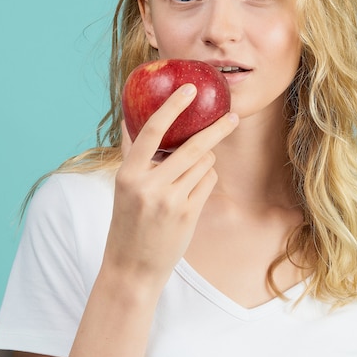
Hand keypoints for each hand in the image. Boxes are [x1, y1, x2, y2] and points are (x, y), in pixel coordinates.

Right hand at [103, 83, 238, 289]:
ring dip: (206, 160)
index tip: (189, 89)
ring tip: (192, 171)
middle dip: (217, 129)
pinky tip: (194, 188)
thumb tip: (132, 119)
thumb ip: (132, 154)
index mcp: (128, 173)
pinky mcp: (188, 214)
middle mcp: (149, 185)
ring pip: (204, 164)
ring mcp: (171, 201)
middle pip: (192, 146)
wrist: (132, 267)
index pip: (152, 131)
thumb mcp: (123, 187)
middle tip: (232, 116)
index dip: (172, 106)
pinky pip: (208, 182)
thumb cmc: (127, 221)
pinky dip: (207, 178)